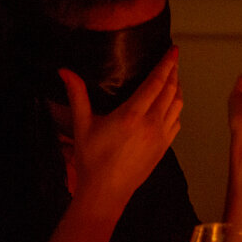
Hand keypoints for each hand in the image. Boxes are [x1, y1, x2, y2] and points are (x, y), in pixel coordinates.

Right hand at [59, 46, 181, 209]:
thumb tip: (64, 70)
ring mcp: (161, 136)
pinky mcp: (164, 147)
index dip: (166, 64)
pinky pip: (177, 122)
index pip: (156, 82)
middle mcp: (152, 123)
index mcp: (132, 114)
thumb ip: (77, 95)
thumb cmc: (92, 159)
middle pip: (170, 91)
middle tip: (174, 58)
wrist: (107, 191)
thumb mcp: (81, 125)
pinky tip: (171, 105)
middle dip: (174, 72)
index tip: (173, 51)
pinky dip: (177, 108)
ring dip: (177, 89)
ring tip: (174, 77)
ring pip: (177, 106)